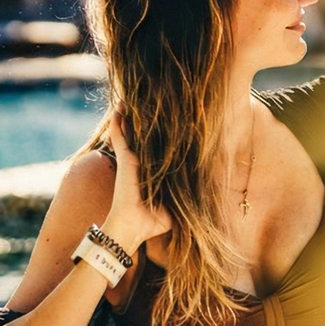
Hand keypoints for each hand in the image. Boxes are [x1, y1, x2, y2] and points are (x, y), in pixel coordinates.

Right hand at [103, 111, 171, 256]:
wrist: (132, 228)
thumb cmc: (152, 221)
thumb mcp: (173, 208)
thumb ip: (185, 200)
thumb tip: (205, 198)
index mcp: (153, 172)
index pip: (159, 149)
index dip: (165, 135)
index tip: (174, 120)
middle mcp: (141, 163)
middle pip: (144, 136)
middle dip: (147, 120)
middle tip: (153, 100)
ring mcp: (131, 159)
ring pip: (132, 131)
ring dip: (132, 115)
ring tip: (132, 98)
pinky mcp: (124, 159)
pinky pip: (120, 136)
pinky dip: (119, 122)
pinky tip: (120, 107)